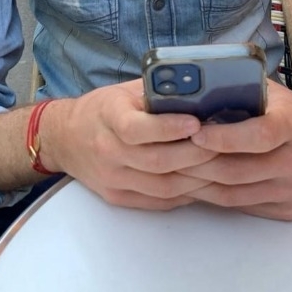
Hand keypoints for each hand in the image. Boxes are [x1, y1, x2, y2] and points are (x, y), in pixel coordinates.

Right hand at [44, 79, 217, 210]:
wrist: (65, 138)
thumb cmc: (104, 109)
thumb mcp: (126, 90)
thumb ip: (158, 92)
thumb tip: (202, 92)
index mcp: (107, 116)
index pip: (135, 128)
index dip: (167, 127)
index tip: (196, 122)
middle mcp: (107, 151)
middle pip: (156, 161)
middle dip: (196, 155)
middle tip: (226, 145)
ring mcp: (112, 179)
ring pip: (162, 187)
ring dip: (198, 178)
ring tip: (224, 165)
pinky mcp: (119, 198)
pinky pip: (159, 201)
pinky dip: (186, 193)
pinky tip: (206, 182)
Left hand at [179, 79, 291, 219]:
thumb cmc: (286, 110)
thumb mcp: (269, 91)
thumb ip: (238, 91)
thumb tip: (192, 94)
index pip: (259, 135)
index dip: (224, 137)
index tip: (194, 132)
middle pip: (240, 170)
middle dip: (199, 164)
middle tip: (170, 154)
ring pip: (235, 194)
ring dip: (200, 184)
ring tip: (174, 170)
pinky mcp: (289, 208)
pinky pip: (241, 205)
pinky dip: (214, 195)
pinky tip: (196, 183)